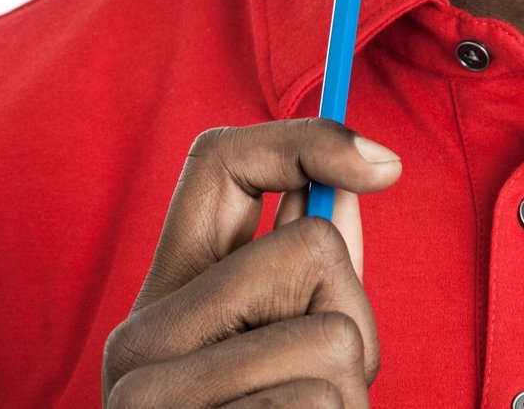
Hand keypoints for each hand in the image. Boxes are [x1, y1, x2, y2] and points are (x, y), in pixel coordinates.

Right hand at [101, 118, 404, 407]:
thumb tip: (354, 179)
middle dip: (355, 317)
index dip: (307, 140)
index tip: (385, 165)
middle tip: (325, 390)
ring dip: (350, 399)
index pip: (217, 164)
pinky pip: (322, 404)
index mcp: (163, 304)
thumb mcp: (286, 359)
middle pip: (308, 247)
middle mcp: (138, 344)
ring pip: (332, 337)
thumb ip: (311, 277)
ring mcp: (152, 403)